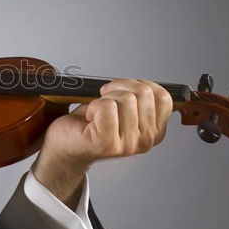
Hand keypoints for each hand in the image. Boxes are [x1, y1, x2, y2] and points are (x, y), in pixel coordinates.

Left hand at [32, 79, 172, 207]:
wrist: (64, 144)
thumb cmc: (91, 123)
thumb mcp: (124, 108)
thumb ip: (140, 98)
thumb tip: (146, 84)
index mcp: (154, 132)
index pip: (163, 97)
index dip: (138, 85)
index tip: (121, 91)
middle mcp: (145, 141)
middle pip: (143, 93)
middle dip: (119, 88)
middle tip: (104, 100)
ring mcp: (127, 145)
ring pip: (125, 98)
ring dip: (104, 99)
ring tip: (96, 113)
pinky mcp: (107, 143)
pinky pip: (106, 106)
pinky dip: (93, 106)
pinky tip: (89, 119)